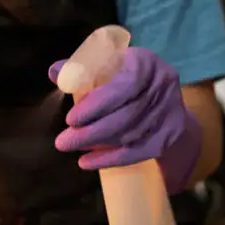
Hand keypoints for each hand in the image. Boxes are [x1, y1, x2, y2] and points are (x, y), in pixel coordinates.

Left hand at [48, 47, 201, 193]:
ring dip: (97, 144)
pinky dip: (109, 159)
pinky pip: (137, 153)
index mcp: (145, 62)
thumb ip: (81, 69)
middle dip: (90, 132)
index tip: (70, 119)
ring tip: (72, 147)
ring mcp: (170, 112)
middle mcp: (162, 84)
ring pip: (129, 135)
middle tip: (63, 142)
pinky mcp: (170, 136)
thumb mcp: (107, 67)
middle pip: (125, 115)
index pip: (123, 86)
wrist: (163, 102)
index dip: (96, 105)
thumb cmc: (125, 80)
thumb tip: (54, 72)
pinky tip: (86, 162)